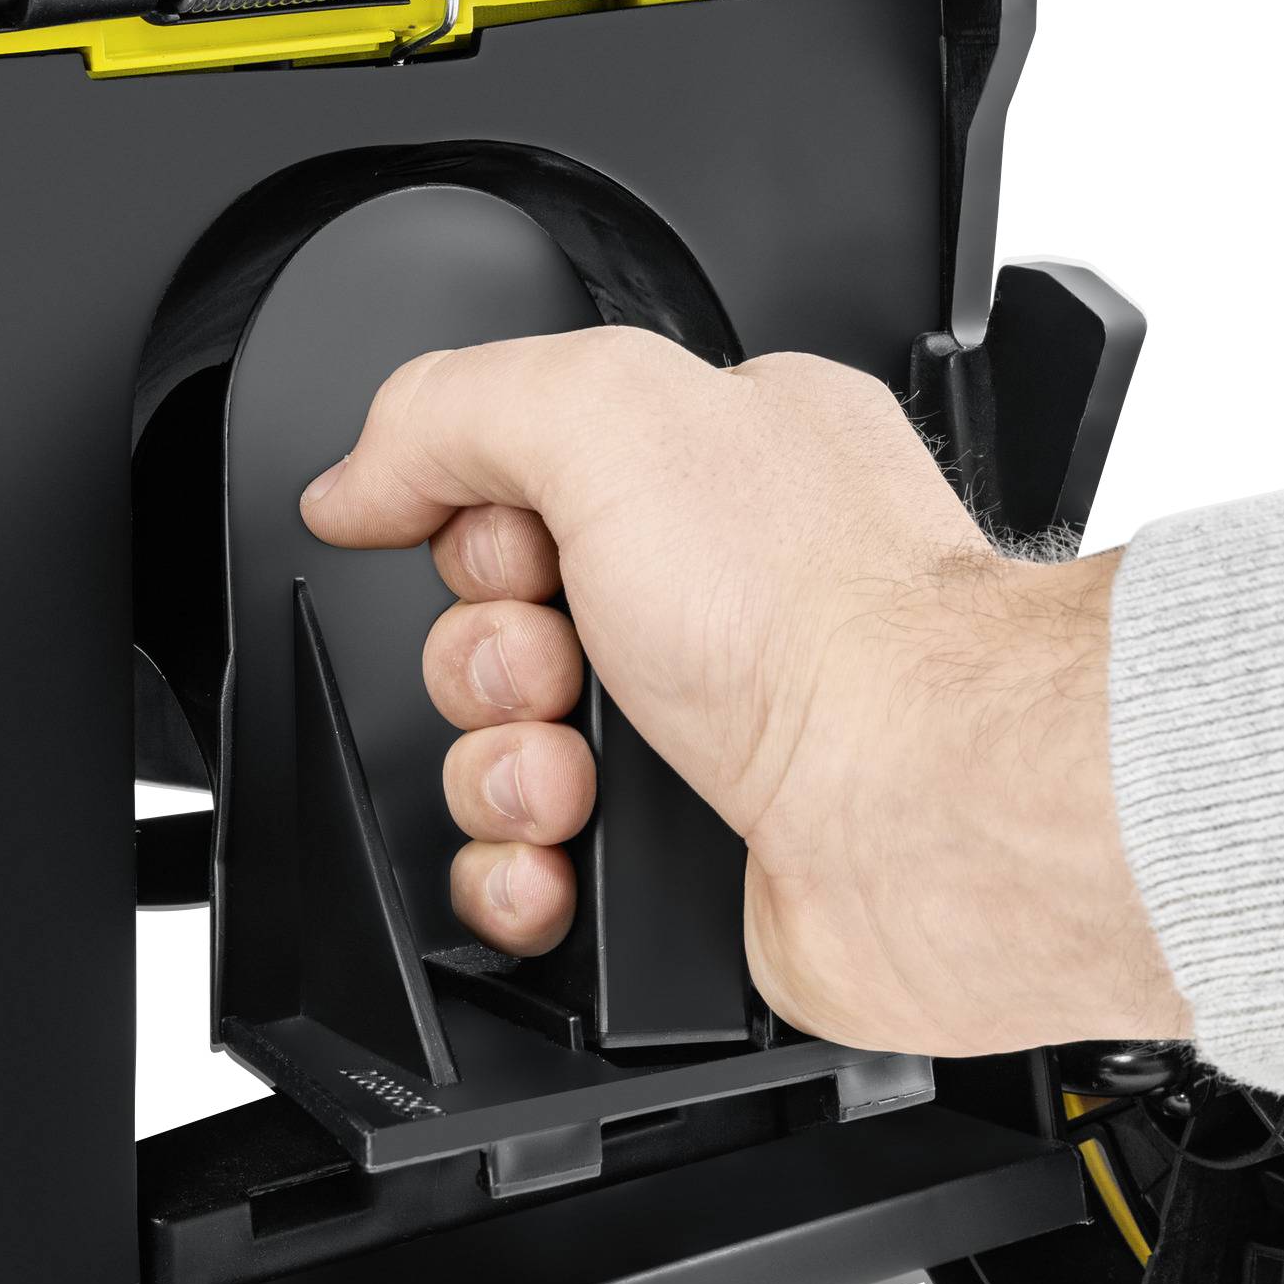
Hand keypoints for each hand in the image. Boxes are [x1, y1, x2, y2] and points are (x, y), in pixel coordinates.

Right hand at [299, 325, 1186, 1056]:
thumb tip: (356, 475)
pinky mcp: (688, 862)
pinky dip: (522, 873)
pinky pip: (530, 870)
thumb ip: (453, 409)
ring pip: (497, 755)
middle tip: (562, 662)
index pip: (514, 476)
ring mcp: (703, 736)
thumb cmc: (830, 621)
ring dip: (499, 770)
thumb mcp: (610, 414)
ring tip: (576, 773)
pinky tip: (570, 856)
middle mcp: (716, 596)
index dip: (478, 520)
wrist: (928, 815)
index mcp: (715, 462)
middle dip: (485, 659)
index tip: (515, 543)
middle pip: (489, 625)